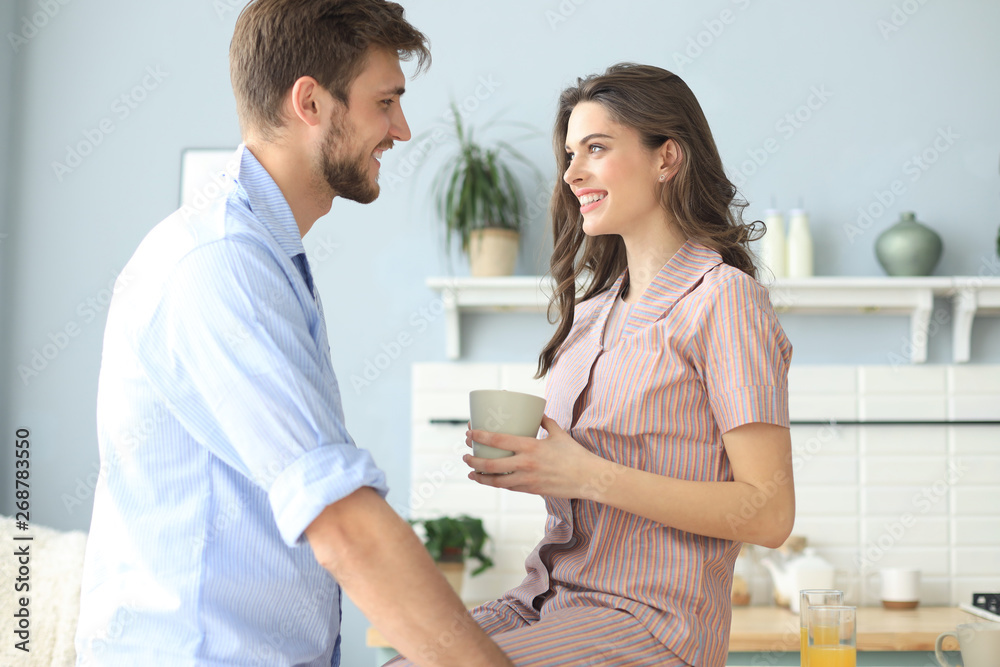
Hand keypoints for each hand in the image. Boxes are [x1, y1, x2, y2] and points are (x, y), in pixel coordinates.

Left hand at [463, 414, 608, 499]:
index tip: (469, 432)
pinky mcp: (531, 490)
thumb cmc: (575, 454)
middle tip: (465, 454)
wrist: (589, 479)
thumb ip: (546, 422)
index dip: (480, 436)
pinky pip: (508, 488)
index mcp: (530, 446)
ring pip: (495, 481)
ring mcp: (527, 480)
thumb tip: (537, 412)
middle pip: (490, 464)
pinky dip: (496, 484)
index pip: (497, 440)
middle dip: (472, 459)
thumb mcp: (559, 433)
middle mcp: (525, 464)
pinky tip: (489, 481)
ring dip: (479, 477)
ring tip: (470, 472)